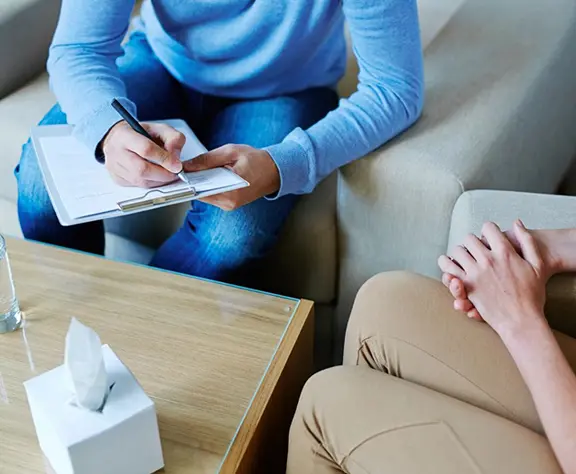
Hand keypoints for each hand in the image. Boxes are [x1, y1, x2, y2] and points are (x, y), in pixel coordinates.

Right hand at [102, 121, 185, 187]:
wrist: (119, 140)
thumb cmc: (139, 134)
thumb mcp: (159, 128)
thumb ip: (173, 138)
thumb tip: (176, 156)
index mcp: (124, 135)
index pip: (146, 149)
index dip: (164, 159)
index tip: (177, 165)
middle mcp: (115, 152)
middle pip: (142, 170)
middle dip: (164, 174)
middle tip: (176, 172)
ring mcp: (115, 168)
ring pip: (141, 181)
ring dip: (160, 180)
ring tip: (168, 173)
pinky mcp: (118, 179)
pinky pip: (139, 186)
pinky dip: (153, 184)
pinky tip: (158, 176)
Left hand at [183, 144, 279, 210]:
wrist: (274, 171)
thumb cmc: (256, 160)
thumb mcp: (230, 152)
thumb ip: (207, 159)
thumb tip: (186, 166)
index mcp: (231, 191)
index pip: (200, 190)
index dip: (187, 181)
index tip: (179, 171)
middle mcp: (229, 203)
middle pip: (200, 194)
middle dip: (193, 181)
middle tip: (187, 167)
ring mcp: (229, 206)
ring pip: (205, 195)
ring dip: (200, 184)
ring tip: (199, 170)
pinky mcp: (229, 204)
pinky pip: (212, 196)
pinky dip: (207, 186)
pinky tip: (208, 176)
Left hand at [439, 220, 547, 338]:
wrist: (523, 320)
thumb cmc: (533, 295)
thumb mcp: (537, 265)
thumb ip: (527, 241)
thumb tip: (517, 223)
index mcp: (505, 253)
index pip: (488, 228)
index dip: (488, 230)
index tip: (489, 235)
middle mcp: (488, 260)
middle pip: (469, 238)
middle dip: (472, 241)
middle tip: (475, 248)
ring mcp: (475, 273)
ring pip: (457, 251)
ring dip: (459, 252)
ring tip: (462, 256)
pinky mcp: (466, 286)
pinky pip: (448, 269)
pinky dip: (446, 264)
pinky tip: (448, 264)